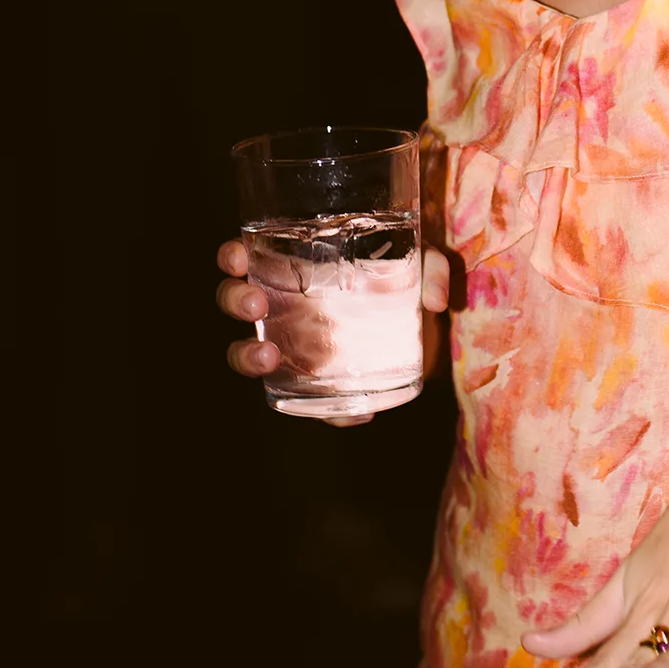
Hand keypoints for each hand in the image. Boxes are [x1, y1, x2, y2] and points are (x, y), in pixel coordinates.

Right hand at [216, 238, 449, 428]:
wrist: (428, 330)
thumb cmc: (409, 279)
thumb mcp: (425, 261)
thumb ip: (433, 268)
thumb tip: (436, 300)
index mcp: (297, 262)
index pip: (249, 254)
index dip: (232, 255)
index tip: (237, 256)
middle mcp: (284, 302)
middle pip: (236, 299)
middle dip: (235, 300)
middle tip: (256, 304)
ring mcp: (293, 343)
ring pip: (248, 349)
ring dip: (247, 355)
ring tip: (268, 357)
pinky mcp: (317, 382)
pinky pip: (306, 401)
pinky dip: (325, 412)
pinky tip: (352, 413)